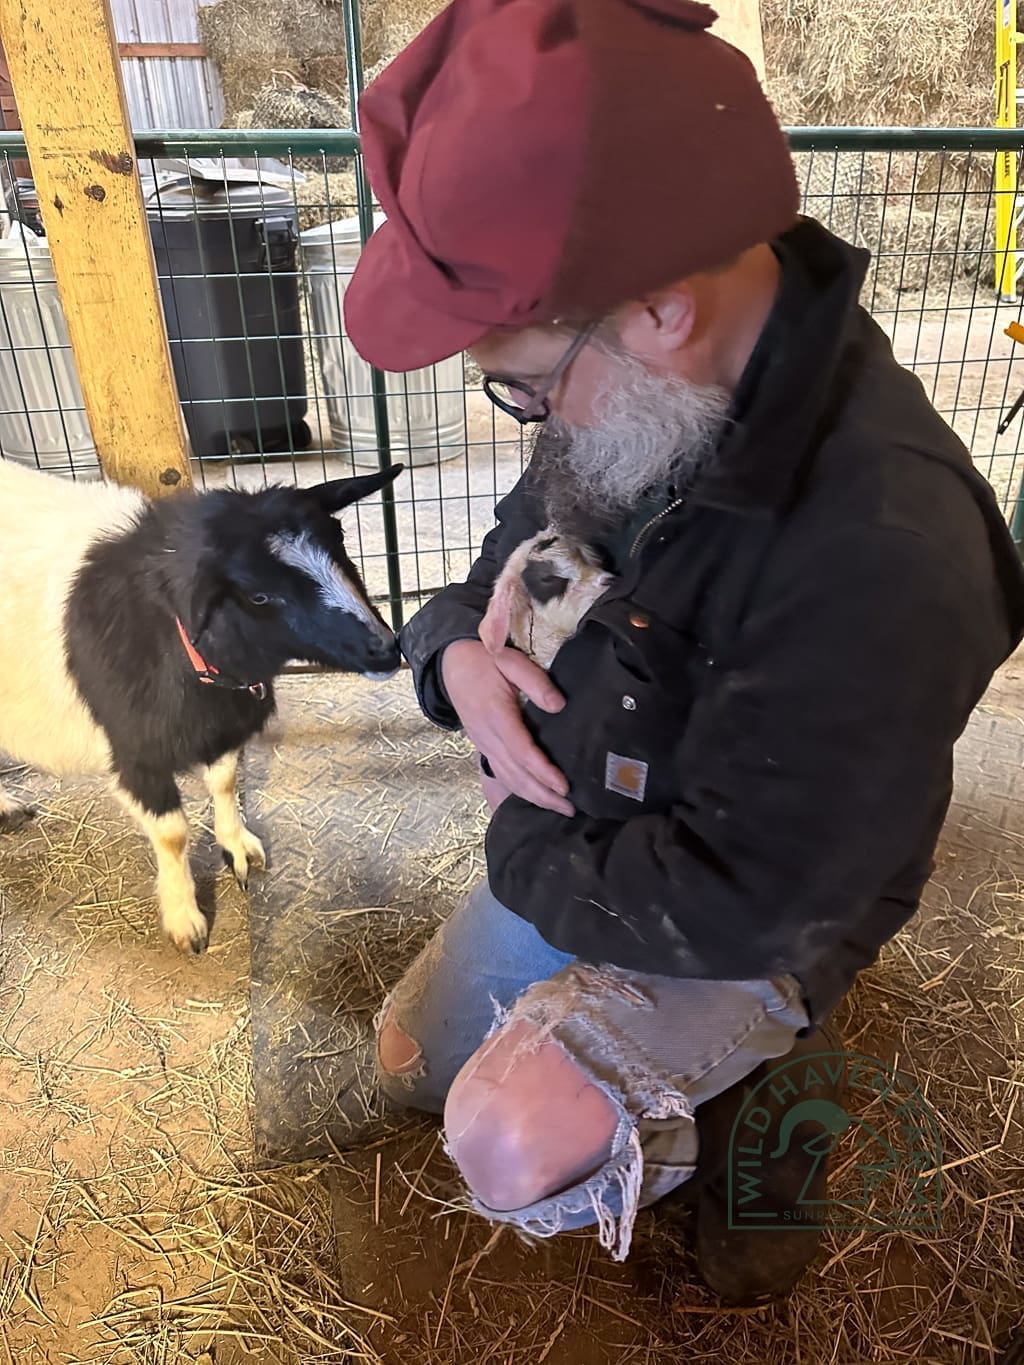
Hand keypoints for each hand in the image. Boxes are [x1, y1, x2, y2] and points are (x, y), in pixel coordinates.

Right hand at [441, 638, 573, 815]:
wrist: (452, 665)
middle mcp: (488, 736)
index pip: (522, 752)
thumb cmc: (484, 660)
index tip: (564, 786)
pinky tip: (535, 798)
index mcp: (496, 716)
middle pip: (516, 775)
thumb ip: (534, 681)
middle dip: (543, 796)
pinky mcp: (483, 746)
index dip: (543, 772)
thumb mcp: (509, 660)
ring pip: (508, 779)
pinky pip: (501, 774)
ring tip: (559, 808)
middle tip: (569, 809)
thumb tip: (558, 706)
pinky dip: (519, 790)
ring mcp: (483, 744)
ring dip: (533, 797)